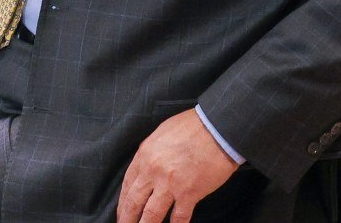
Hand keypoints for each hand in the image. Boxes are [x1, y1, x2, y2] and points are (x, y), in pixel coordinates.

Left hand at [116, 108, 239, 222]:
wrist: (218, 127)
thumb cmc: (193, 126)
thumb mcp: (161, 135)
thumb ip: (151, 154)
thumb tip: (146, 169)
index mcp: (144, 155)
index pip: (127, 185)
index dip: (123, 203)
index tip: (122, 213)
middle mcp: (153, 171)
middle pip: (134, 202)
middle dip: (127, 219)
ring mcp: (170, 184)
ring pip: (151, 214)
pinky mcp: (189, 193)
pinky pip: (179, 217)